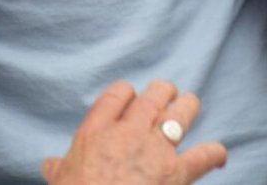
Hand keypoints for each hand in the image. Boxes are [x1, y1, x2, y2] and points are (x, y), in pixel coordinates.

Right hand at [41, 79, 226, 184]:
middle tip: (165, 94)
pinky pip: (204, 155)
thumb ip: (58, 168)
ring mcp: (155, 151)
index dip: (127, 91)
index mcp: (96, 132)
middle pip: (153, 96)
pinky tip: (218, 154)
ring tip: (190, 103)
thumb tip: (48, 164)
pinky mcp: (177, 173)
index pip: (118, 94)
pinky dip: (215, 153)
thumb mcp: (60, 182)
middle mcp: (128, 133)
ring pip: (180, 113)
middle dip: (162, 92)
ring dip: (187, 106)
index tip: (131, 97)